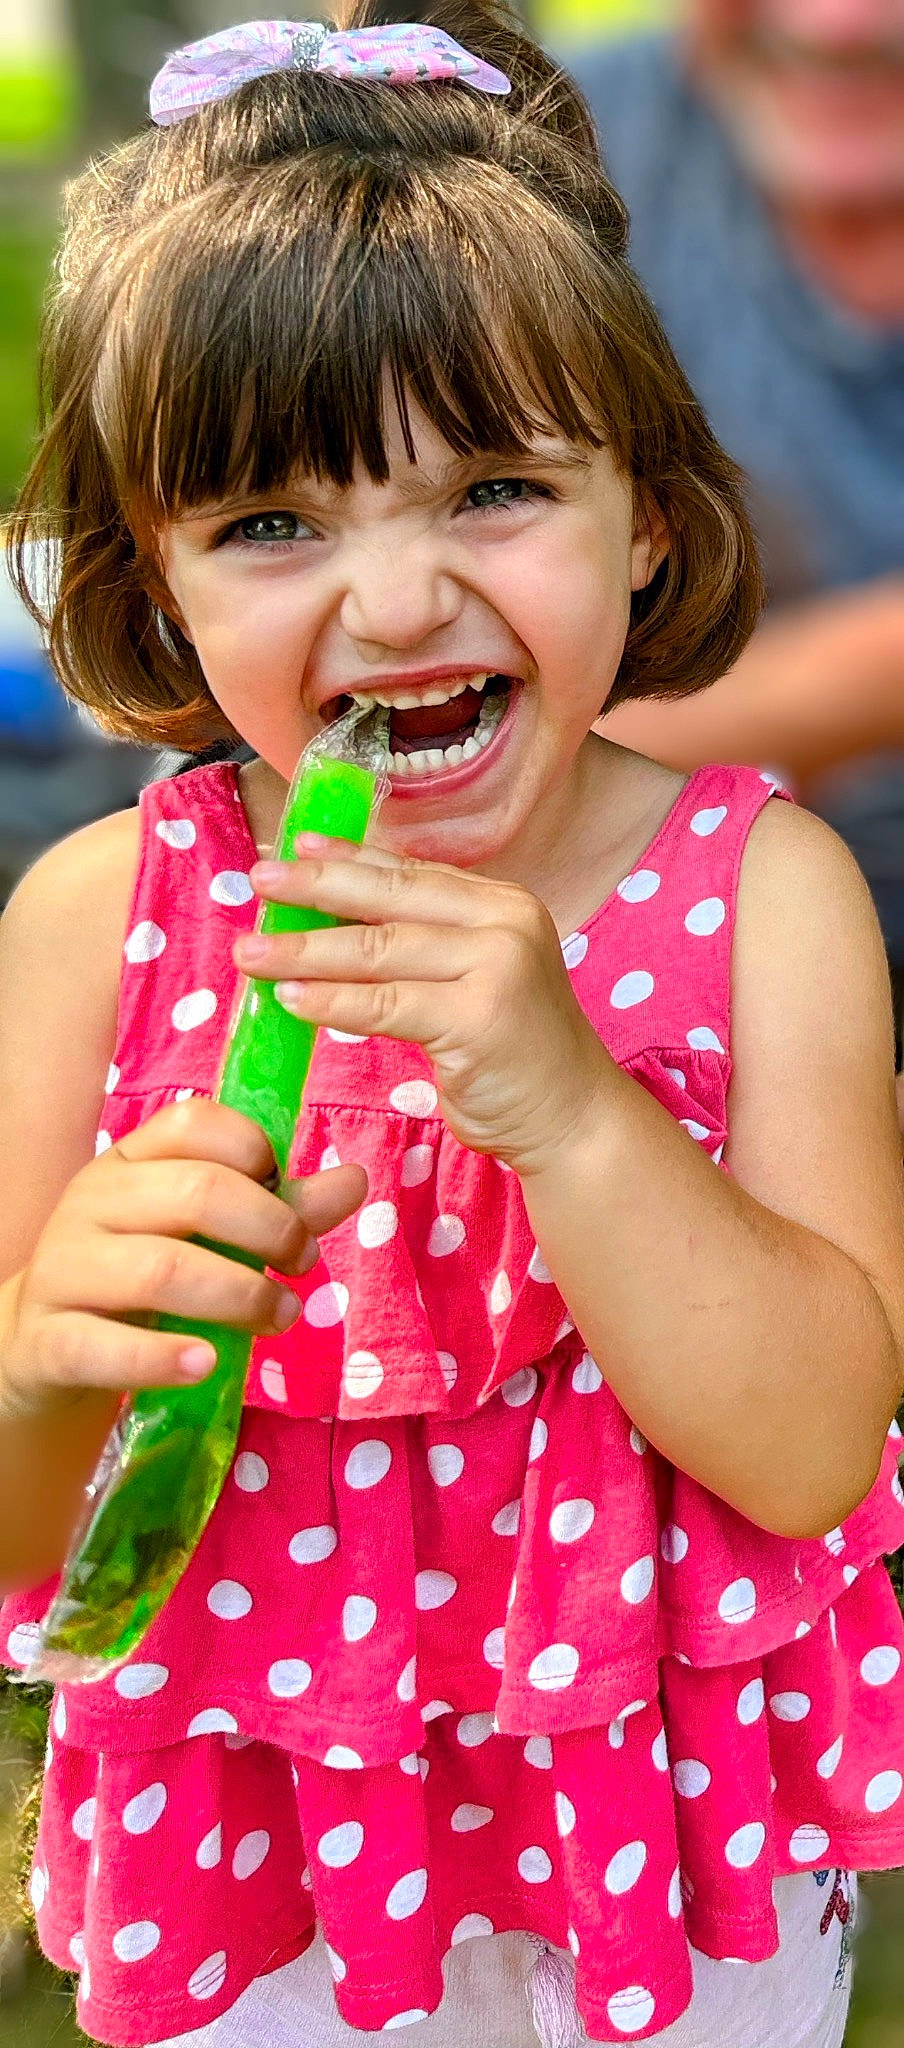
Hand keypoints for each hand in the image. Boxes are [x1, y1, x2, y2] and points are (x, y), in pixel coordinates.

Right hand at [1, 1098, 366, 1419]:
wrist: (43, 1346)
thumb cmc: (139, 1277)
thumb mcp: (202, 1236)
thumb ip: (279, 1208)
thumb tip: (356, 1178)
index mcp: (129, 1161)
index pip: (194, 1123)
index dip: (256, 1154)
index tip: (287, 1199)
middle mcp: (91, 1202)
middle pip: (195, 1192)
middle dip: (270, 1227)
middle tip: (302, 1264)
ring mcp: (63, 1269)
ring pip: (160, 1270)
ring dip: (240, 1295)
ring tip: (280, 1316)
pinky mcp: (48, 1340)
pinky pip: (104, 1346)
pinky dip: (162, 1357)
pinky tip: (207, 1363)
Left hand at [240, 839, 609, 1174]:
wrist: (571, 1118)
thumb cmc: (512, 1054)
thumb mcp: (472, 978)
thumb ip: (421, 943)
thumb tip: (331, 915)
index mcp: (502, 903)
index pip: (409, 872)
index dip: (347, 857)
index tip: (291, 847)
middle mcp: (506, 922)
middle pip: (389, 897)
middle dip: (315, 887)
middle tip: (257, 879)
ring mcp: (497, 966)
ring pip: (379, 950)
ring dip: (305, 950)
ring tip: (250, 951)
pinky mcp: (479, 1018)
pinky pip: (385, 1005)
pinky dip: (331, 1001)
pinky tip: (288, 998)